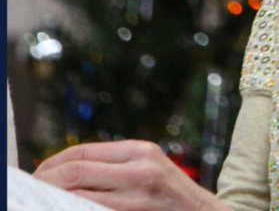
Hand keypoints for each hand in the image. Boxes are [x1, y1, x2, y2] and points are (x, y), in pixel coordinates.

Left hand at [33, 140, 228, 210]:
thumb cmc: (173, 197)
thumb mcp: (150, 168)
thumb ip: (117, 166)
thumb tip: (70, 171)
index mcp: (140, 151)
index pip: (82, 152)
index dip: (53, 163)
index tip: (37, 174)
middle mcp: (139, 170)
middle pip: (76, 171)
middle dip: (45, 182)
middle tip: (29, 191)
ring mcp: (137, 198)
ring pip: (78, 196)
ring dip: (53, 201)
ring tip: (40, 202)